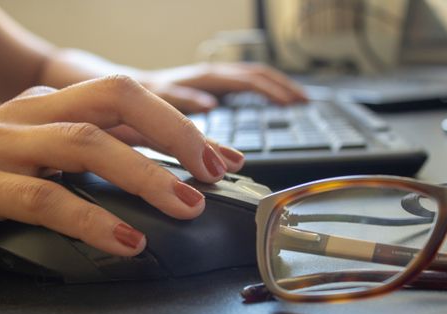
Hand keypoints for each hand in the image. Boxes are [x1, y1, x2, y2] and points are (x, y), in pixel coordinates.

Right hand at [0, 76, 244, 259]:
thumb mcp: (51, 156)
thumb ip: (103, 152)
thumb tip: (167, 164)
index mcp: (53, 104)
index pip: (130, 99)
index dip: (182, 125)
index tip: (223, 158)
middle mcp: (31, 112)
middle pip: (114, 98)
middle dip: (172, 133)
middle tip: (211, 172)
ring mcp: (2, 143)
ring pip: (85, 144)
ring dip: (144, 175)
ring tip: (184, 206)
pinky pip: (45, 198)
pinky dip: (92, 220)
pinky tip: (125, 241)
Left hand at [139, 62, 307, 113]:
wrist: (140, 87)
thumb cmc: (152, 94)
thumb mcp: (164, 99)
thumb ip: (185, 100)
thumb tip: (210, 106)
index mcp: (209, 77)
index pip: (250, 81)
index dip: (272, 92)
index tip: (291, 104)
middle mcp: (217, 73)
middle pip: (260, 74)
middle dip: (284, 86)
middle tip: (305, 101)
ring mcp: (219, 77)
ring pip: (256, 75)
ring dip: (279, 85)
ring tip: (298, 99)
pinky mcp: (218, 84)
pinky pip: (248, 82)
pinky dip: (266, 88)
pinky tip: (273, 99)